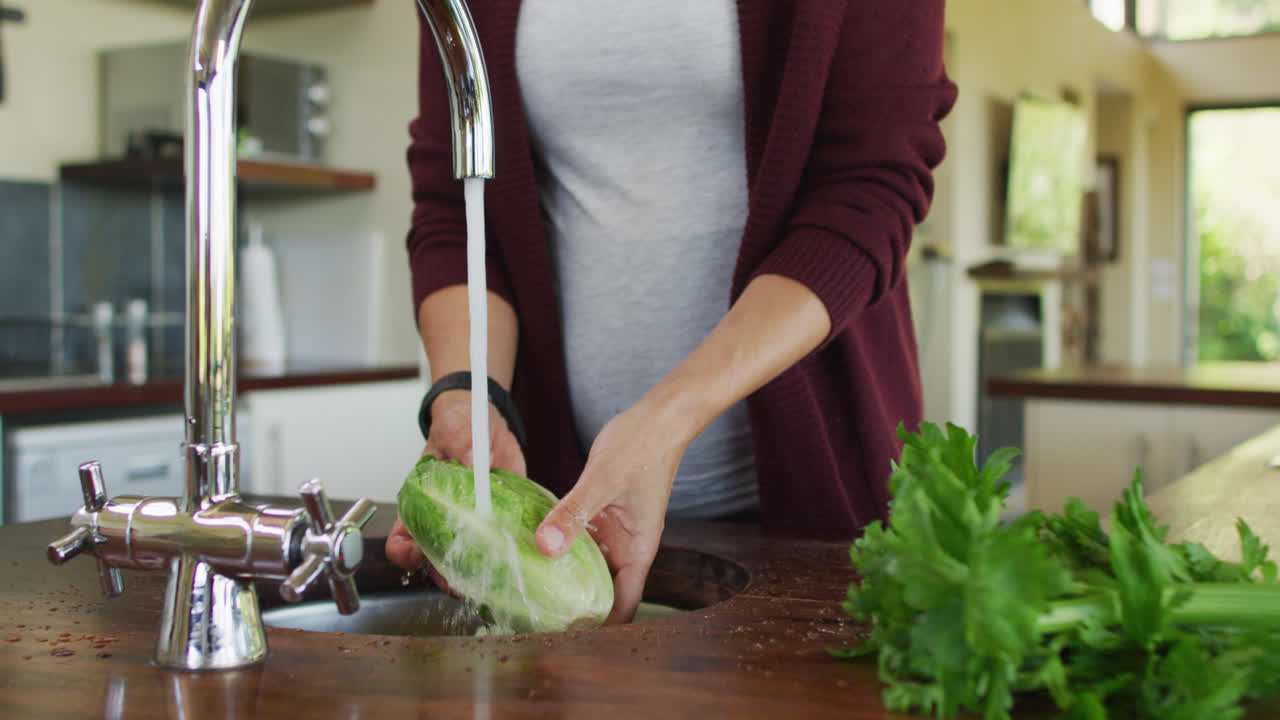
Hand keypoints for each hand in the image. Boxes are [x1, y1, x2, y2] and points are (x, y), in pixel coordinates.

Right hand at [385, 389, 526, 579]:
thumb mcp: (455, 425)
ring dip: (484, 573)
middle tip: (470, 576)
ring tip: (500, 575)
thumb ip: (461, 441)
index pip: (402, 538)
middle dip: (451, 576)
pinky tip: (524, 558)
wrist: (487, 420)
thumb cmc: (459, 422)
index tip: (416, 555)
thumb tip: (473, 460)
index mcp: (423, 501)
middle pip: (438, 562)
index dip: (405, 553)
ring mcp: (474, 525)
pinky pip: (505, 546)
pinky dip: (513, 556)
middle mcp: (445, 520)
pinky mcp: (501, 522)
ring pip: (472, 563)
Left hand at [533, 398, 688, 624]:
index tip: (568, 636)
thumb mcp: (603, 481)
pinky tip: (534, 546)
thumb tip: (545, 546)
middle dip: (575, 604)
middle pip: (602, 589)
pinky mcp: (601, 513)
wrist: (658, 417)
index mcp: (639, 548)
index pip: (623, 604)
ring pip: (587, 563)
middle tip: (537, 616)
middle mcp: (627, 545)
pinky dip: (560, 543)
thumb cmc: (644, 447)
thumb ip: (573, 513)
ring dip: (564, 573)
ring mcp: (614, 529)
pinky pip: (578, 536)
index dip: (598, 624)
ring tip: (530, 587)